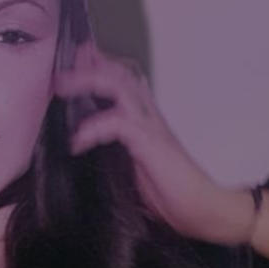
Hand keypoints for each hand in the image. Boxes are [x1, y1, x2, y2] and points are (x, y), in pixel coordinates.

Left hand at [52, 41, 255, 244]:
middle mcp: (150, 118)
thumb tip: (92, 159)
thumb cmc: (175, 195)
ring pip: (121, 87)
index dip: (101, 67)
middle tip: (63, 66)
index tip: (78, 57)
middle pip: (121, 75)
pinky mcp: (151, 143)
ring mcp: (152, 128)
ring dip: (90, 81)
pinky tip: (79, 140)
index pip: (124, 83)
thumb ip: (119, 157)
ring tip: (63, 86)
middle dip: (91, 65)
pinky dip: (95, 127)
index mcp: (146, 122)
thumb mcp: (138, 171)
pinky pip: (119, 123)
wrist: (205, 210)